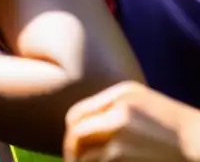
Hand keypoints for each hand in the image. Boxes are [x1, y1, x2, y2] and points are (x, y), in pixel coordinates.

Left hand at [64, 81, 199, 160]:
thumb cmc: (178, 133)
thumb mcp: (146, 107)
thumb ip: (115, 110)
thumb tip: (80, 129)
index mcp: (123, 94)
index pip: (79, 113)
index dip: (72, 131)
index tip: (73, 143)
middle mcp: (118, 110)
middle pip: (76, 132)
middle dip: (71, 149)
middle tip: (74, 161)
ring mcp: (120, 134)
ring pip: (84, 153)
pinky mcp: (122, 155)